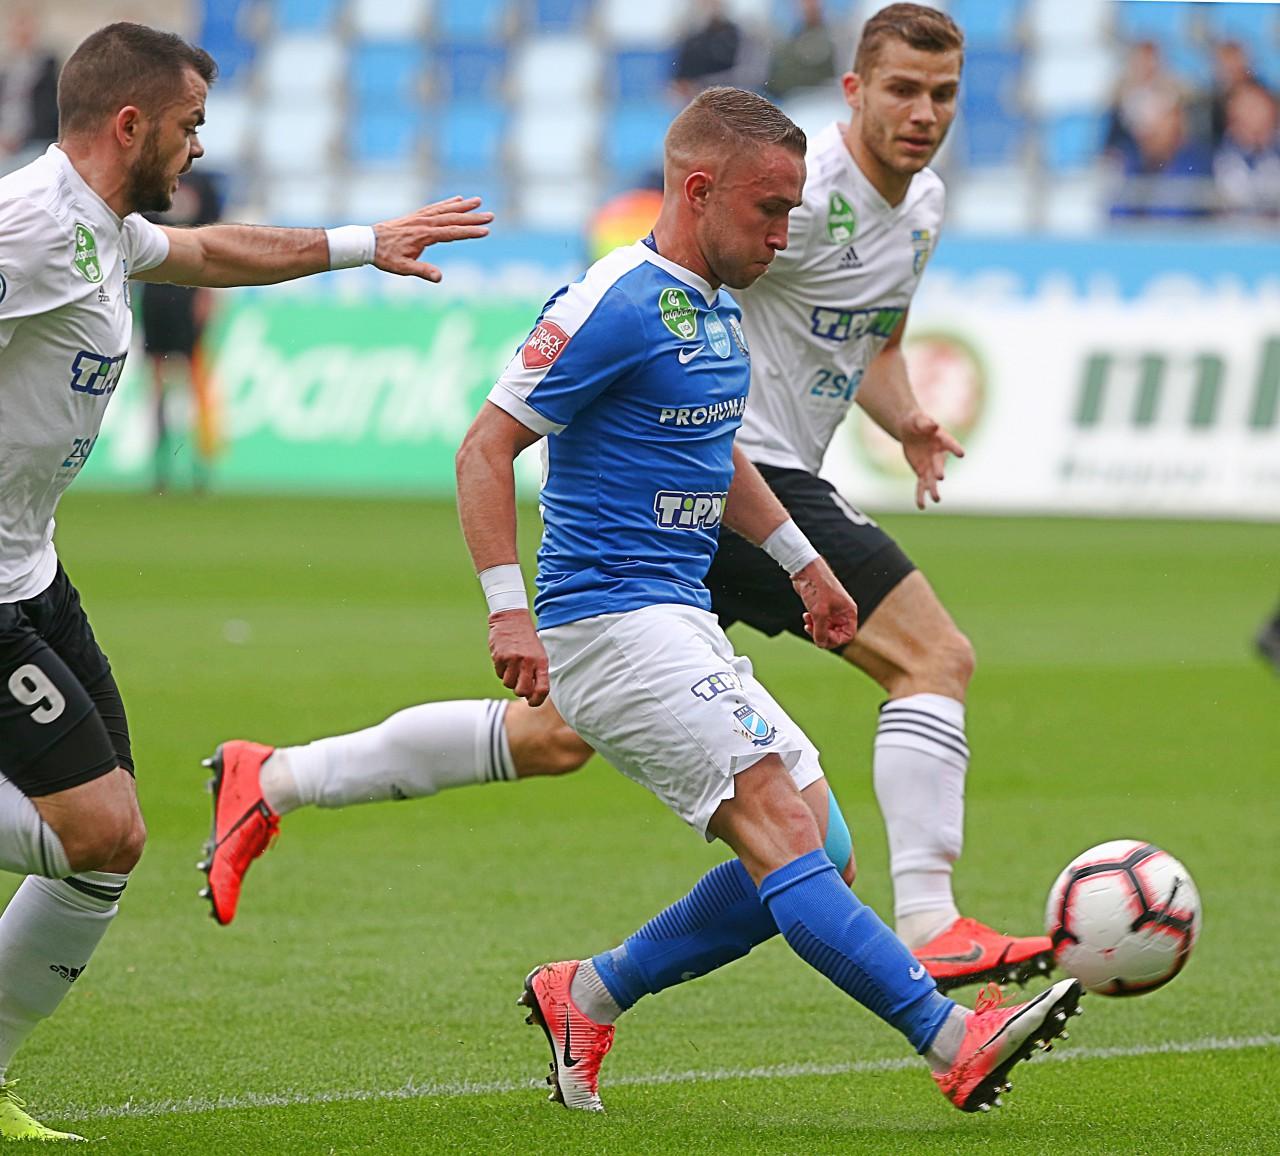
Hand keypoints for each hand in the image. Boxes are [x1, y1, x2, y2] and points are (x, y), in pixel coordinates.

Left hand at [372, 196, 493, 281]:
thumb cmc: (386, 257)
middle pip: (453, 218)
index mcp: (424, 235)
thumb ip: (422, 271)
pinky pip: (435, 207)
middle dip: (473, 218)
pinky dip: (448, 203)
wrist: (368, 242)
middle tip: (491, 215)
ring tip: (478, 201)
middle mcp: (424, 223)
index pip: (452, 233)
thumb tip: (439, 278)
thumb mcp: (403, 268)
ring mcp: (420, 217)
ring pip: (445, 209)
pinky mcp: (416, 216)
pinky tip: (457, 200)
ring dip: (463, 206)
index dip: (469, 232)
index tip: (486, 231)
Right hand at [487, 609, 549, 705]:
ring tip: (513, 667)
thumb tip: (531, 695)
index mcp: (541, 662)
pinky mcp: (500, 657)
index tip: (532, 702)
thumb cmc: (527, 640)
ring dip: (510, 680)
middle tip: (519, 683)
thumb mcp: (539, 654)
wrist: (511, 619)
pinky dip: (502, 671)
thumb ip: (537, 673)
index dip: (537, 700)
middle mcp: (528, 662)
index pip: (542, 689)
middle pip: (522, 691)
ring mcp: (513, 660)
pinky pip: (499, 674)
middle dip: (520, 691)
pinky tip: (505, 659)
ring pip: (508, 684)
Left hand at [791, 557, 857, 648]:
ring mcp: (832, 609)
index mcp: (848, 612)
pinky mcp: (821, 607)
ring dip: (815, 629)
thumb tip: (821, 644)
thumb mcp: (819, 613)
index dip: (835, 640)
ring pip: (826, 628)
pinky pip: (819, 622)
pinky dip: (812, 622)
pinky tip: (805, 616)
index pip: (848, 635)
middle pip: (836, 634)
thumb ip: (821, 631)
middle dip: (823, 634)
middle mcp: (842, 612)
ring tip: (807, 621)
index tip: (823, 637)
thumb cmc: (817, 587)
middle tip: (811, 630)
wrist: (806, 570)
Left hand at [900, 409, 964, 509]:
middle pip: (939, 463)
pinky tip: (921, 506)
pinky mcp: (922, 472)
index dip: (955, 448)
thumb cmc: (916, 422)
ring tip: (935, 499)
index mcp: (942, 439)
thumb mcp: (918, 420)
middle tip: (940, 477)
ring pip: (932, 479)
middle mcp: (939, 454)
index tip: (961, 454)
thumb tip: (933, 425)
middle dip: (939, 470)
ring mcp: (930, 465)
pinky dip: (920, 495)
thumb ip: (925, 423)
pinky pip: (921, 485)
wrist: (910, 431)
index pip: (950, 443)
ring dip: (933, 489)